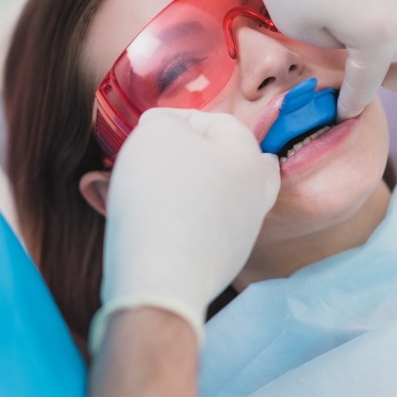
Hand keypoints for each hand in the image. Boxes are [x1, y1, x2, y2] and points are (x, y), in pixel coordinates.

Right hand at [89, 108, 279, 352]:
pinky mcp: (221, 263)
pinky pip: (199, 230)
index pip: (215, 121)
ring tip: (141, 191)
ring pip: (212, 197)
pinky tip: (148, 223)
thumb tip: (166, 130)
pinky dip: (177, 221)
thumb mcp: (157, 132)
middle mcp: (255, 194)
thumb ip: (165, 121)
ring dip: (181, 189)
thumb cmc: (161, 194)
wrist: (161, 276)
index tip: (144, 130)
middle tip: (157, 159)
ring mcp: (241, 232)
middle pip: (226, 161)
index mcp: (249, 156)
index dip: (175, 119)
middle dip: (190, 156)